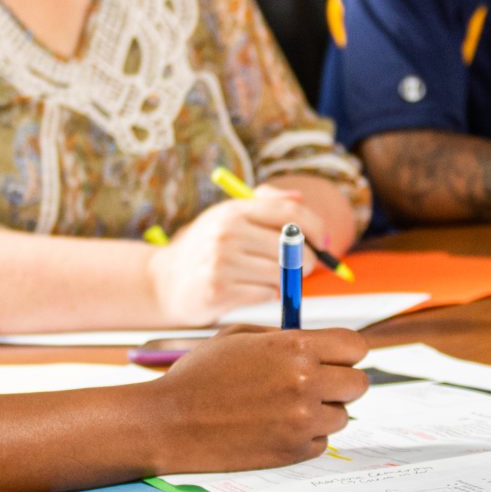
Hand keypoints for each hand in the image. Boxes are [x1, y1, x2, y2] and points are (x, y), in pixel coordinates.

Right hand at [143, 326, 369, 470]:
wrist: (169, 422)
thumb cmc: (201, 375)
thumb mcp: (240, 338)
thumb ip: (285, 338)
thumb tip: (319, 344)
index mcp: (295, 348)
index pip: (355, 346)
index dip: (346, 352)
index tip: (335, 358)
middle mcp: (306, 383)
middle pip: (358, 384)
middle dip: (340, 382)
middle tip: (316, 385)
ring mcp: (302, 421)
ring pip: (342, 415)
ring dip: (322, 411)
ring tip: (285, 407)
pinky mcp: (293, 452)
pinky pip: (321, 442)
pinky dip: (306, 436)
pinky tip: (274, 427)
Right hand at [148, 189, 312, 325]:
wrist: (165, 282)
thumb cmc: (205, 248)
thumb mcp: (228, 216)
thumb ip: (264, 203)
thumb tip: (299, 197)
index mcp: (235, 210)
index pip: (289, 212)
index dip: (316, 227)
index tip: (324, 243)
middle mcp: (227, 231)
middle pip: (292, 245)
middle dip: (307, 261)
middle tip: (303, 269)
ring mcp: (221, 261)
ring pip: (281, 273)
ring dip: (285, 281)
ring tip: (270, 279)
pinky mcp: (219, 290)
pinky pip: (265, 293)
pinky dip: (268, 295)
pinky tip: (252, 291)